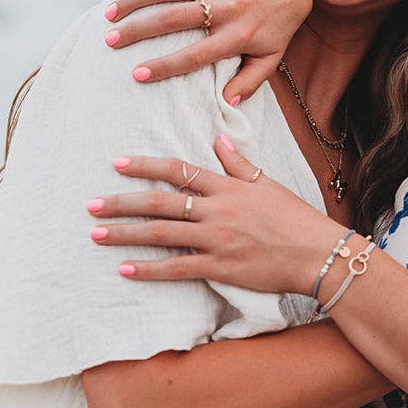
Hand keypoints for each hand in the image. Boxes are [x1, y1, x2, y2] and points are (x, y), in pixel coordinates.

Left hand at [86, 136, 341, 295]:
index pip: (179, 170)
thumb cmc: (295, 218)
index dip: (145, 165)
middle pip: (160, 202)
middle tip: (91, 205)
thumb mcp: (268, 183)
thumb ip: (239, 163)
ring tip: (96, 234)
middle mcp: (217, 210)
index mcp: (228, 187)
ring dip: (125, 233)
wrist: (316, 253)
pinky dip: (149, 269)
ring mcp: (216, 239)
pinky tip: (124, 268)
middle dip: (121, 202)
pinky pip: (177, 268)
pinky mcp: (220, 267)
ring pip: (161, 233)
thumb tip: (218, 138)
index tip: (118, 163)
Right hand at [104, 0, 312, 98]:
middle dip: (137, 30)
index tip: (137, 75)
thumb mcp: (271, 58)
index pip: (195, 55)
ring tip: (109, 16)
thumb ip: (250, 81)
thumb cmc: (277, 27)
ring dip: (134, 0)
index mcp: (238, 36)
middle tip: (109, 42)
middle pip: (173, 19)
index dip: (165, 66)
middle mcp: (225, 8)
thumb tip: (227, 104)